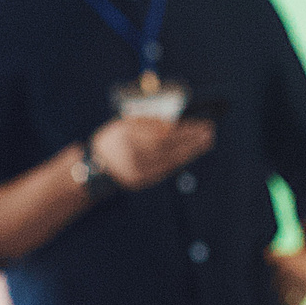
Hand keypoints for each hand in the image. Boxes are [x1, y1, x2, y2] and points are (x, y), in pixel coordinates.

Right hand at [88, 115, 216, 190]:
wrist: (96, 167)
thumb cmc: (113, 139)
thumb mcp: (123, 124)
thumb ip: (146, 123)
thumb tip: (174, 123)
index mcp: (125, 136)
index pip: (162, 134)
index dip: (184, 130)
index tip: (199, 124)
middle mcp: (131, 155)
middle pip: (169, 146)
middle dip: (192, 139)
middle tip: (209, 131)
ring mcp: (136, 170)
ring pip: (170, 160)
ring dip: (191, 150)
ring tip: (206, 141)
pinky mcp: (141, 181)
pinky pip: (166, 170)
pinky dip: (180, 161)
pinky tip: (191, 154)